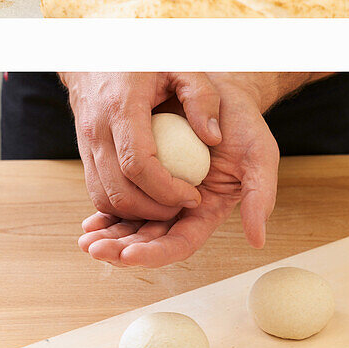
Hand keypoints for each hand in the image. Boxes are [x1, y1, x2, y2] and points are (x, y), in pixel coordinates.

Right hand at [63, 72, 222, 220]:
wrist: (96, 50)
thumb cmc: (145, 56)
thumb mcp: (182, 67)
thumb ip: (202, 98)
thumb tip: (214, 138)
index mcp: (121, 109)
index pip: (138, 165)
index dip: (166, 190)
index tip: (194, 195)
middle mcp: (96, 131)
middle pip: (118, 191)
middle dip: (154, 209)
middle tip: (186, 205)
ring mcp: (85, 143)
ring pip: (103, 197)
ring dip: (137, 212)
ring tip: (170, 204)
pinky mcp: (84, 152)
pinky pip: (98, 189)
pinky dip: (122, 203)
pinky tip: (151, 197)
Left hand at [78, 73, 327, 266]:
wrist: (221, 93)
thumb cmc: (244, 122)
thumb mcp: (261, 155)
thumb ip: (260, 196)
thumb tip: (258, 241)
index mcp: (210, 210)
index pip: (182, 242)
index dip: (156, 253)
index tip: (130, 254)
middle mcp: (184, 208)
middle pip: (151, 241)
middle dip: (123, 250)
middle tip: (96, 248)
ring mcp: (162, 194)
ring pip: (133, 226)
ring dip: (111, 237)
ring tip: (87, 241)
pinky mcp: (145, 177)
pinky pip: (122, 201)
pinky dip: (106, 213)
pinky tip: (90, 222)